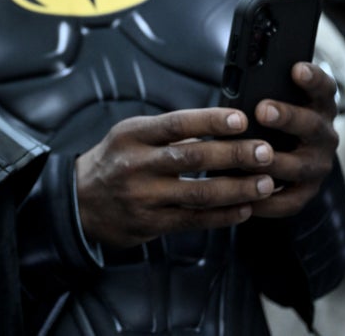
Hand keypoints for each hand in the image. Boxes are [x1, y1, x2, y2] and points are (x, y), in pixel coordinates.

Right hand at [75, 108, 277, 248]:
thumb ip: (168, 132)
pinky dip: (223, 215)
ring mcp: (143, 197)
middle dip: (235, 155)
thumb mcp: (131, 135)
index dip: (210, 121)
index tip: (241, 120)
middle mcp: (136, 164)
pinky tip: (245, 208)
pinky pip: (193, 220)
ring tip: (265, 183)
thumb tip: (221, 126)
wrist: (79, 200)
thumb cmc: (115, 160)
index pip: (176, 123)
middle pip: (193, 157)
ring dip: (237, 188)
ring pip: (198, 193)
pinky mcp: (150, 223)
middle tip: (265, 152)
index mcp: (132, 134)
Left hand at [246, 61, 339, 217]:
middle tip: (262, 110)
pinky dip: (268, 201)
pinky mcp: (307, 192)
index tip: (296, 68)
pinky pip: (290, 201)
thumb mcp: (277, 99)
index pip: (323, 88)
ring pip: (299, 166)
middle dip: (287, 117)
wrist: (297, 156)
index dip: (312, 78)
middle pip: (311, 125)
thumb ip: (266, 90)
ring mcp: (318, 165)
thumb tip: (240, 80)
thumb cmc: (274, 119)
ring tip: (248, 158)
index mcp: (319, 106)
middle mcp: (324, 135)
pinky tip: (246, 198)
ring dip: (274, 161)